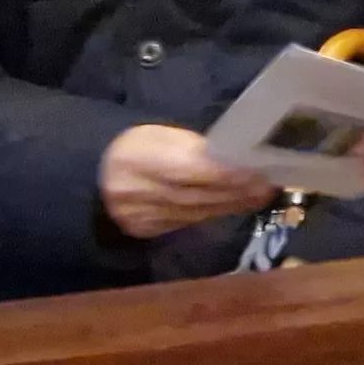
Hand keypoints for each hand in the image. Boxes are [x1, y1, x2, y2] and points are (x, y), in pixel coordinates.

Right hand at [99, 125, 274, 239]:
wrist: (93, 177)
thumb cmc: (132, 145)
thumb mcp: (156, 133)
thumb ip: (192, 145)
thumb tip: (234, 155)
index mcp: (138, 157)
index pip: (189, 169)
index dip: (225, 172)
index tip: (257, 169)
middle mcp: (139, 192)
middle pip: (197, 194)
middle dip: (237, 190)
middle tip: (270, 183)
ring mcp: (142, 216)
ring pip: (196, 211)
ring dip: (232, 204)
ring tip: (261, 194)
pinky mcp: (147, 231)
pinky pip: (189, 221)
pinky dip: (215, 212)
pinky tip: (236, 204)